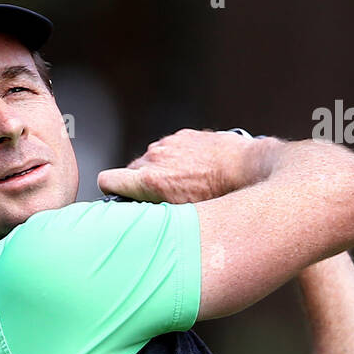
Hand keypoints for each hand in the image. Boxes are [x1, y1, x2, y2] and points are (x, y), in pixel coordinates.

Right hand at [97, 128, 277, 203]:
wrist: (246, 168)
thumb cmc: (218, 195)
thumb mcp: (183, 214)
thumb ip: (155, 211)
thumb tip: (142, 219)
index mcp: (150, 180)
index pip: (107, 179)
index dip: (110, 188)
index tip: (119, 194)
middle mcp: (154, 158)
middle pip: (131, 170)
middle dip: (141, 181)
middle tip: (162, 195)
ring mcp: (168, 143)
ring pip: (151, 159)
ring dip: (160, 168)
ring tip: (185, 180)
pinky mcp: (182, 135)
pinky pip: (169, 147)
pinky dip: (177, 157)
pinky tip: (196, 167)